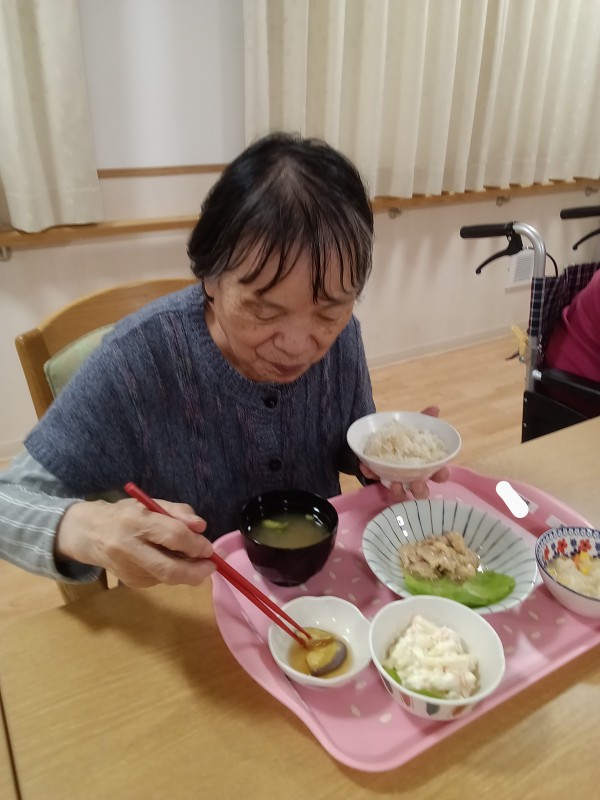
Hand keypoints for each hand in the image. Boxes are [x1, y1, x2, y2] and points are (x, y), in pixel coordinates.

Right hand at [56, 497, 215, 587]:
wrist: (89, 533)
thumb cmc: (125, 514)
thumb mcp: (150, 503)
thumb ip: (178, 512)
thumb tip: (201, 527)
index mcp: (136, 521)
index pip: (173, 536)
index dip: (196, 544)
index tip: (209, 548)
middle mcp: (129, 547)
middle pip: (170, 569)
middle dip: (197, 571)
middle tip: (211, 566)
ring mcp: (128, 569)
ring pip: (168, 577)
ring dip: (187, 571)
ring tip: (192, 559)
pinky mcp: (130, 582)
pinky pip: (161, 579)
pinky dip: (172, 571)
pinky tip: (168, 560)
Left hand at [359, 405, 449, 501]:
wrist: (379, 437)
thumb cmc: (404, 436)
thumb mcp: (413, 427)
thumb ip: (424, 419)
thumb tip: (434, 409)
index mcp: (426, 465)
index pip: (439, 474)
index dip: (442, 475)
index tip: (440, 472)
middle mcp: (413, 476)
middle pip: (422, 490)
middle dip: (421, 489)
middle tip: (416, 483)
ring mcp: (396, 480)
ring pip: (401, 493)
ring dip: (399, 491)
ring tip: (395, 484)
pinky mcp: (379, 478)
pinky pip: (375, 480)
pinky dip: (371, 473)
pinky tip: (366, 466)